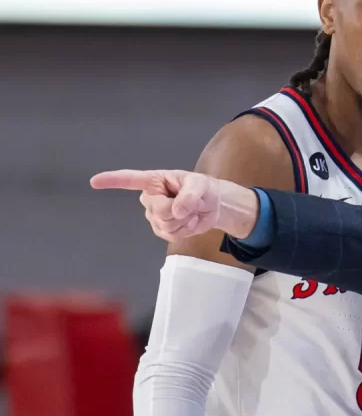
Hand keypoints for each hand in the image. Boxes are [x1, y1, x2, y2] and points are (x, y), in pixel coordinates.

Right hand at [90, 169, 259, 241]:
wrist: (213, 206)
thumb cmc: (205, 189)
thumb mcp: (201, 186)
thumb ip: (190, 196)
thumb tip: (176, 211)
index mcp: (155, 181)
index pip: (130, 180)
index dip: (113, 180)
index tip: (94, 181)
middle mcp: (150, 198)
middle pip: (158, 211)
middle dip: (178, 211)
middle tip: (191, 204)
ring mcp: (154, 215)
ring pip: (164, 225)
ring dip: (183, 221)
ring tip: (190, 212)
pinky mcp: (162, 229)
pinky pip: (170, 235)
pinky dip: (184, 231)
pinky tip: (188, 222)